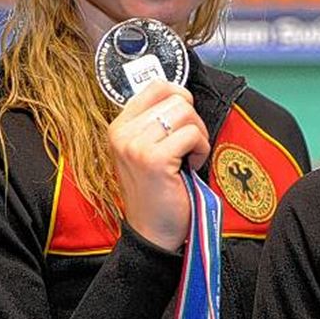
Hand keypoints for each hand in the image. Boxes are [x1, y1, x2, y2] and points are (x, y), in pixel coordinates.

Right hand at [107, 80, 209, 251]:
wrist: (153, 233)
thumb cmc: (156, 193)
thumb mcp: (146, 151)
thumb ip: (156, 123)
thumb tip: (181, 97)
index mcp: (119, 127)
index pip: (156, 85)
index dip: (179, 97)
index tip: (184, 120)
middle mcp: (123, 133)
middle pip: (176, 98)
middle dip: (191, 121)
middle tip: (186, 148)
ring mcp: (136, 145)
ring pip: (186, 113)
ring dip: (197, 136)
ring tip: (187, 158)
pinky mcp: (154, 159)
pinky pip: (192, 134)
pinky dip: (200, 150)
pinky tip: (189, 167)